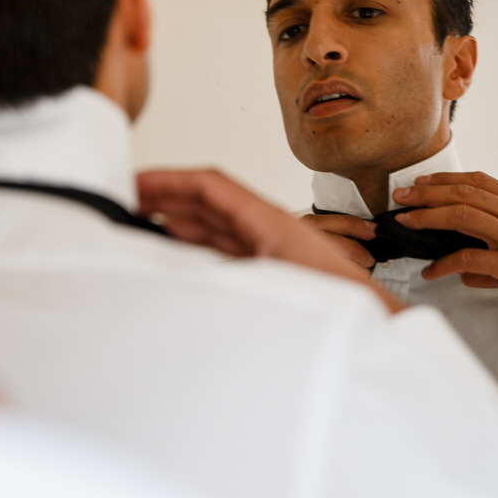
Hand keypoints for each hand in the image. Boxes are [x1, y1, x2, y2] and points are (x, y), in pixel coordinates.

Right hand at [137, 169, 403, 312]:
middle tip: (129, 195)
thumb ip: (226, 278)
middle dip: (167, 193)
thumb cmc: (335, 298)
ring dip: (178, 214)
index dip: (170, 180)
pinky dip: (194, 237)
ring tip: (144, 215)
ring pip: (214, 219)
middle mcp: (265, 225)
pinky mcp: (268, 263)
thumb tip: (183, 278)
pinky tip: (179, 244)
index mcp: (266, 219)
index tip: (138, 181)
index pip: (210, 185)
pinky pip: (222, 241)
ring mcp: (266, 243)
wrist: (369, 317)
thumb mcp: (271, 283)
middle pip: (208, 198)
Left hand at [390, 170, 497, 290]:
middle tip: (404, 197)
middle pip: (465, 193)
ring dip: (429, 215)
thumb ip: (495, 256)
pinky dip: (443, 264)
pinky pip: (468, 258)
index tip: (423, 181)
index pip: (480, 182)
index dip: (447, 179)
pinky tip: (431, 271)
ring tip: (408, 221)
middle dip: (428, 192)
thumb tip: (464, 271)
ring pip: (462, 215)